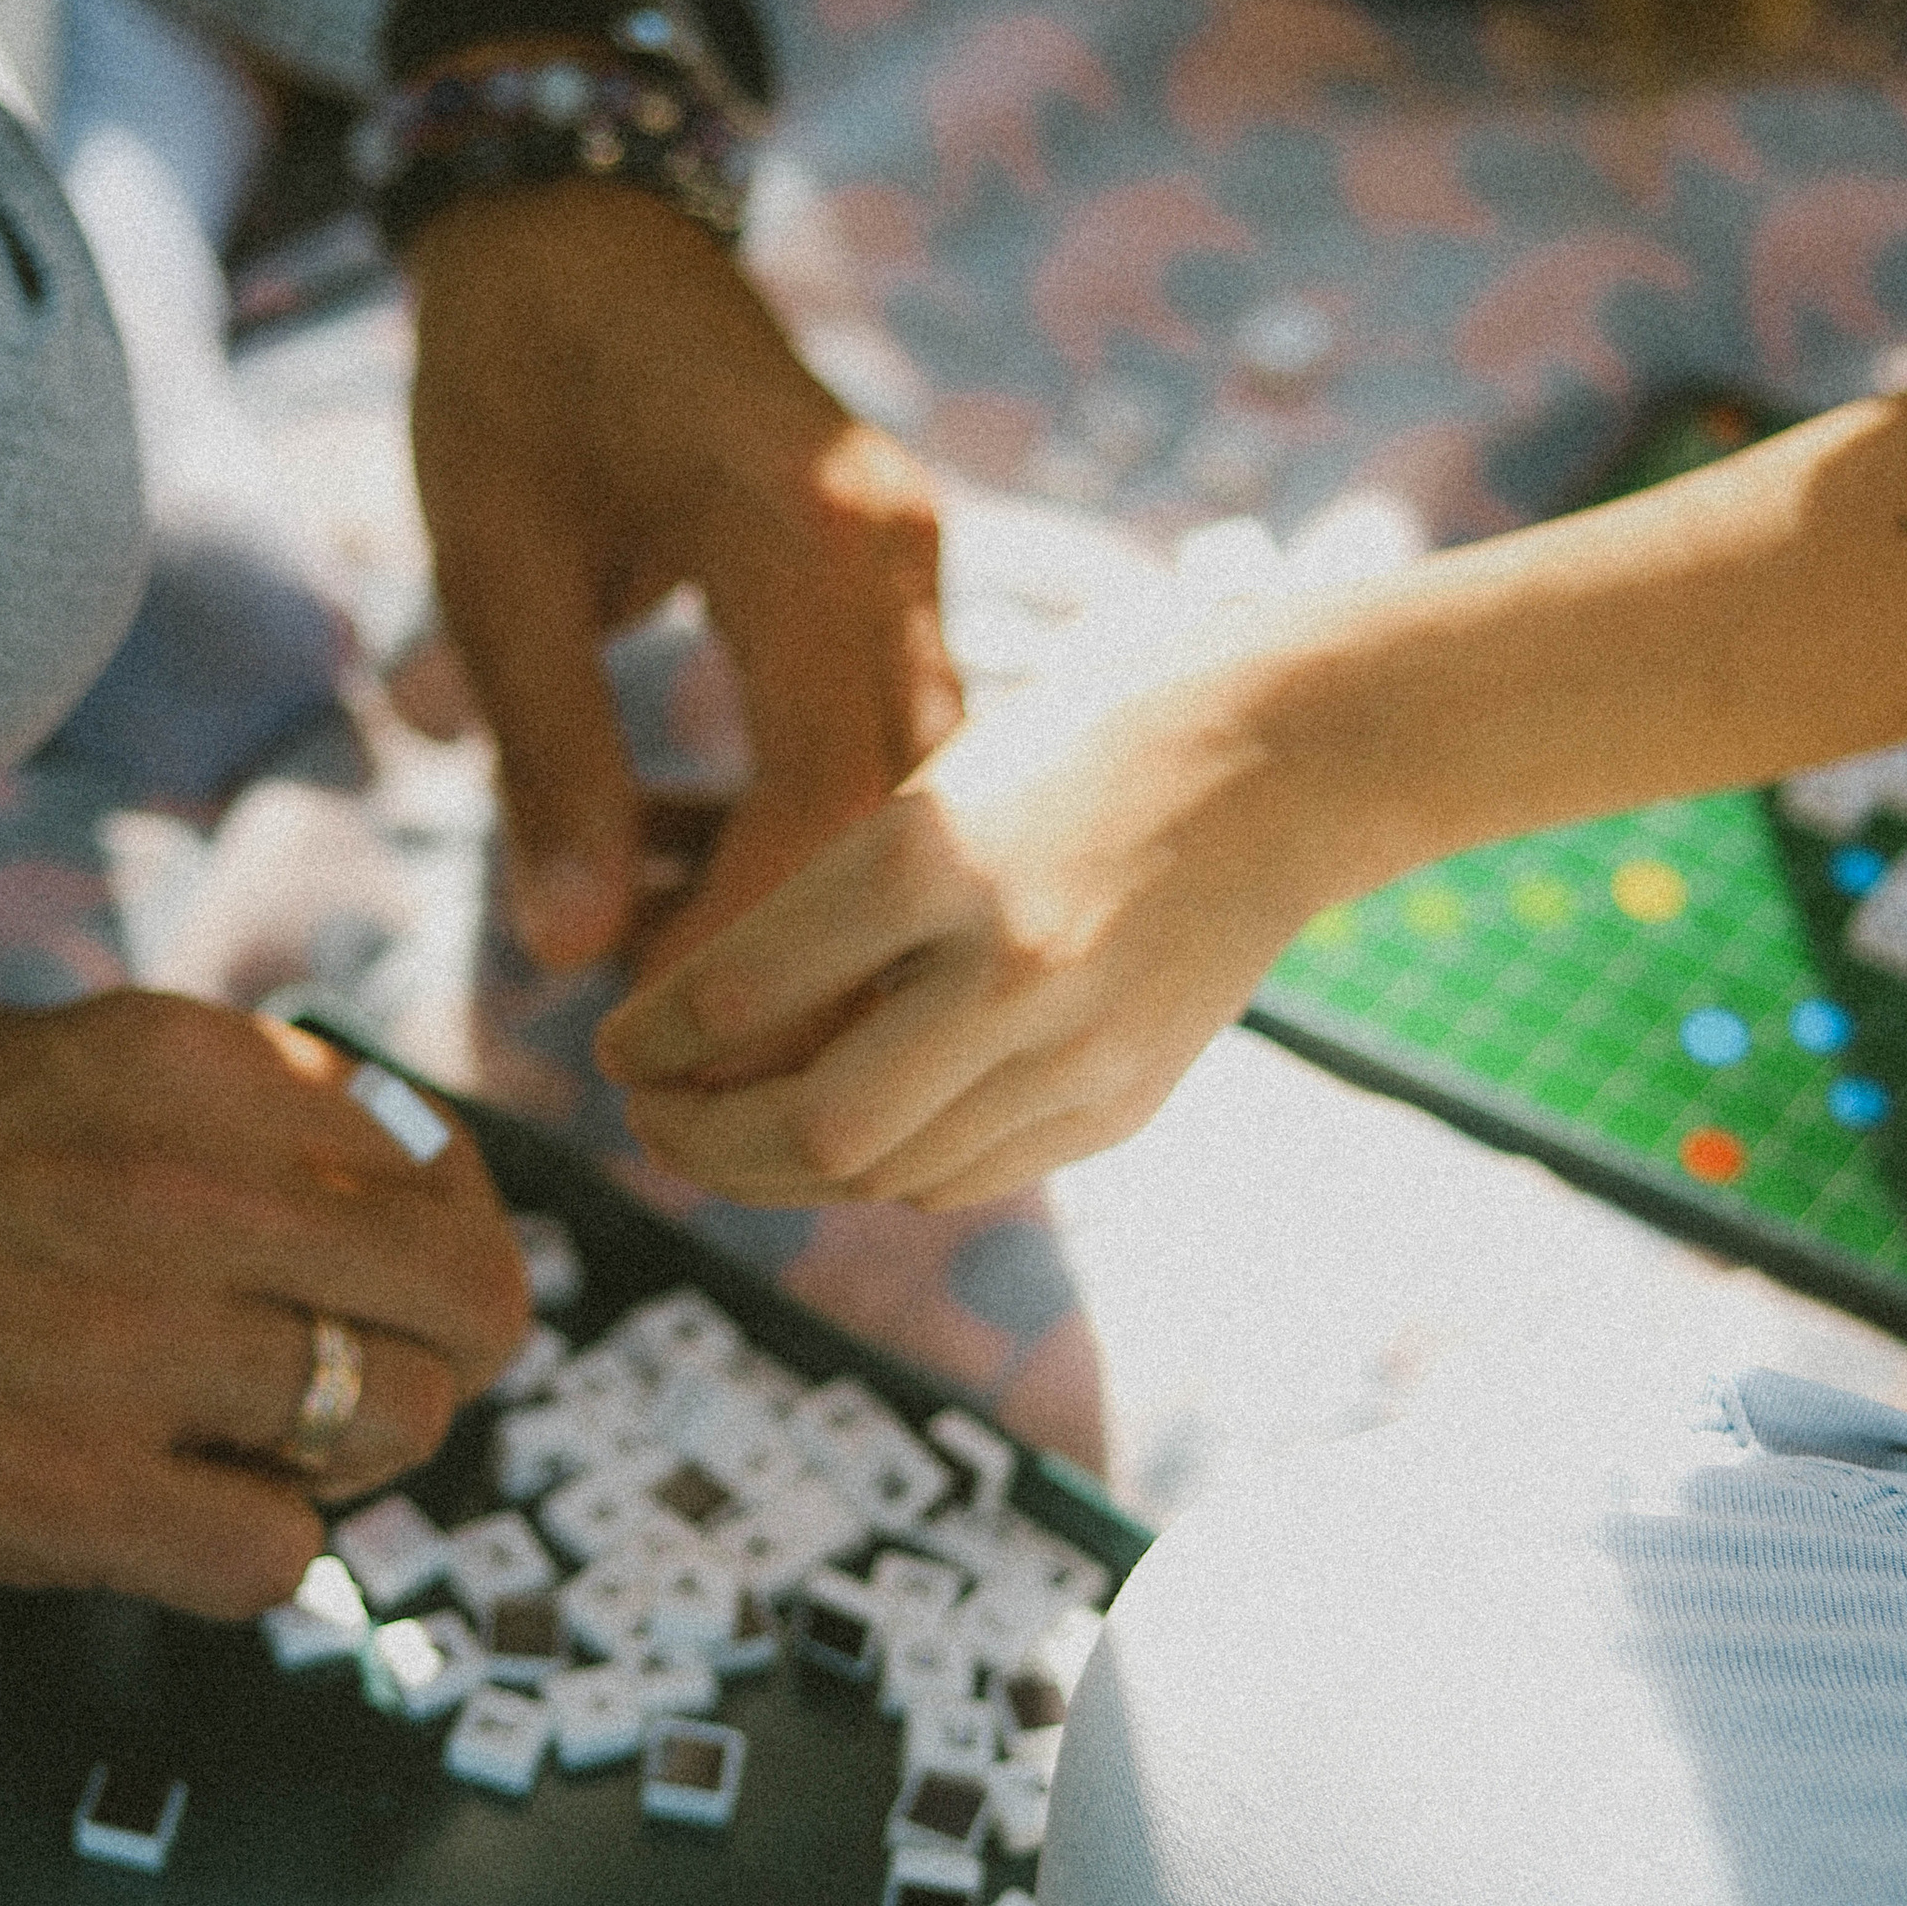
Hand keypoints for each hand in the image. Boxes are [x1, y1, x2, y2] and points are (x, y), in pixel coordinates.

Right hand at [0, 966, 529, 1614]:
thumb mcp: (70, 1066)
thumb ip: (239, 1126)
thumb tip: (407, 1218)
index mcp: (195, 1059)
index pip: (441, 1172)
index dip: (436, 1250)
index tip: (387, 1291)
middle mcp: (187, 1183)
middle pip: (465, 1308)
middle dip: (432, 1360)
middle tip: (349, 1391)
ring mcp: (126, 1340)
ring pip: (391, 1430)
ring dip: (335, 1461)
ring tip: (232, 1451)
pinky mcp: (57, 1488)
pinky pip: (277, 1558)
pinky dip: (248, 1553)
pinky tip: (162, 1516)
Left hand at [406, 184, 964, 972]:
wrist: (571, 210)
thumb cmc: (511, 369)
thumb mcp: (494, 564)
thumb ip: (545, 754)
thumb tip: (571, 949)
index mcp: (809, 534)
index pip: (828, 798)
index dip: (755, 943)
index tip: (656, 1035)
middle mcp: (897, 548)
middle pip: (905, 813)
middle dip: (808, 956)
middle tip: (691, 1065)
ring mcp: (912, 554)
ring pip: (913, 787)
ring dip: (819, 901)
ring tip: (688, 988)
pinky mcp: (894, 565)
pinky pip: (891, 734)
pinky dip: (817, 826)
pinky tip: (711, 878)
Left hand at [595, 635, 1351, 1208]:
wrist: (1294, 754)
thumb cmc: (1089, 728)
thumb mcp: (939, 774)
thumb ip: (836, 900)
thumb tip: (710, 1022)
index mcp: (932, 853)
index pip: (738, 995)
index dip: (649, 1044)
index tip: (612, 1051)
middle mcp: (1005, 966)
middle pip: (811, 1129)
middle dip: (705, 1145)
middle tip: (651, 1121)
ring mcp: (1077, 1049)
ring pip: (884, 1175)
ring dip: (784, 1172)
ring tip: (729, 1135)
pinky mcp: (1123, 1100)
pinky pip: (966, 1178)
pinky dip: (888, 1171)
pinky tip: (852, 1132)